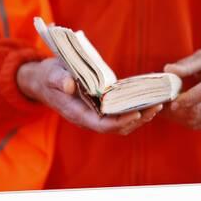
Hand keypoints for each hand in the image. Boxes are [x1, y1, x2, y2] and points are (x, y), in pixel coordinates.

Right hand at [17, 58, 161, 134]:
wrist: (42, 80)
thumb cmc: (47, 76)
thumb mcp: (50, 74)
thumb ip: (59, 79)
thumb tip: (70, 85)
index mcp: (77, 113)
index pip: (102, 125)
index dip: (120, 122)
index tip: (137, 113)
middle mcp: (88, 117)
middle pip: (117, 127)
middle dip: (137, 119)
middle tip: (157, 106)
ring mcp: (95, 113)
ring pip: (121, 122)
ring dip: (140, 116)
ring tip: (158, 104)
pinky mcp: (100, 106)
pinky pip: (120, 112)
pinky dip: (135, 108)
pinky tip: (148, 99)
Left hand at [162, 49, 200, 129]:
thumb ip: (185, 65)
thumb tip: (169, 69)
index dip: (186, 99)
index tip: (171, 102)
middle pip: (198, 110)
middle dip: (176, 110)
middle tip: (161, 106)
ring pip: (196, 120)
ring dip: (177, 117)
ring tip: (165, 109)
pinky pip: (199, 126)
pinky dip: (184, 121)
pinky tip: (176, 113)